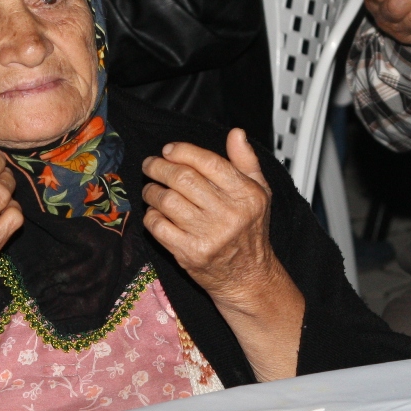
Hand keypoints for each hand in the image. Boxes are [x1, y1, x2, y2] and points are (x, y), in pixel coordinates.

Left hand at [141, 131, 304, 378]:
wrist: (248, 277)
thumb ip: (246, 161)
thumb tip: (236, 133)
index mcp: (247, 195)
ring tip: (151, 189)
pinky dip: (151, 216)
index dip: (182, 151)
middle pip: (182, 178)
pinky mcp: (190, 254)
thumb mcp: (259, 192)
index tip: (169, 150)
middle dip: (159, 167)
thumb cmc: (250, 231)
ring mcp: (208, 235)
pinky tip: (155, 213)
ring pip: (166, 201)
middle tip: (151, 165)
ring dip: (151, 191)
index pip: (208, 162)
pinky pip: (158, 226)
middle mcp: (229, 214)